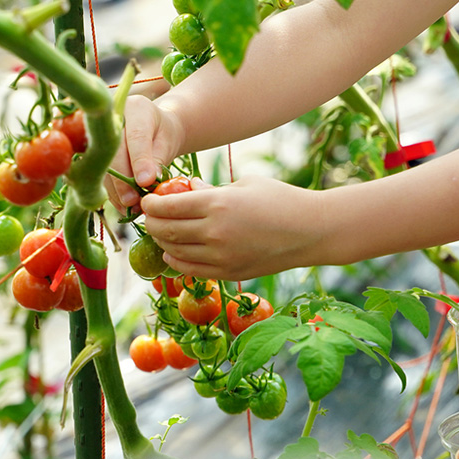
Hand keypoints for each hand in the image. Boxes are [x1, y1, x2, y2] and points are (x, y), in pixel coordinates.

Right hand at [106, 94, 184, 212]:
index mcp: (137, 108)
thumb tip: (147, 182)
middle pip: (113, 151)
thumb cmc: (163, 134)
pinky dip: (110, 192)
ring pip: (102, 165)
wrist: (153, 129)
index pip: (136, 136)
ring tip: (129, 207)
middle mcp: (111, 117)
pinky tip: (120, 205)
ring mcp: (96, 132)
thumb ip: (158, 158)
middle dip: (123, 180)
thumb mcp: (168, 142)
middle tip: (133, 201)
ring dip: (115, 190)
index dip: (140, 160)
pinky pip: (98, 173)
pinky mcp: (89, 149)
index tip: (146, 181)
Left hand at [140, 176, 325, 280]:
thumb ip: (211, 190)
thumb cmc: (280, 199)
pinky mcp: (229, 273)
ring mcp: (221, 256)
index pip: (168, 206)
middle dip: (153, 224)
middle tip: (150, 217)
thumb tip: (186, 188)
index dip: (152, 204)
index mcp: (217, 204)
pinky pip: (191, 270)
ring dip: (163, 243)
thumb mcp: (244, 184)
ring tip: (161, 233)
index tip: (148, 201)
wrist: (310, 230)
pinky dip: (177, 261)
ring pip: (175, 253)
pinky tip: (175, 252)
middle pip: (166, 231)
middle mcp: (214, 232)